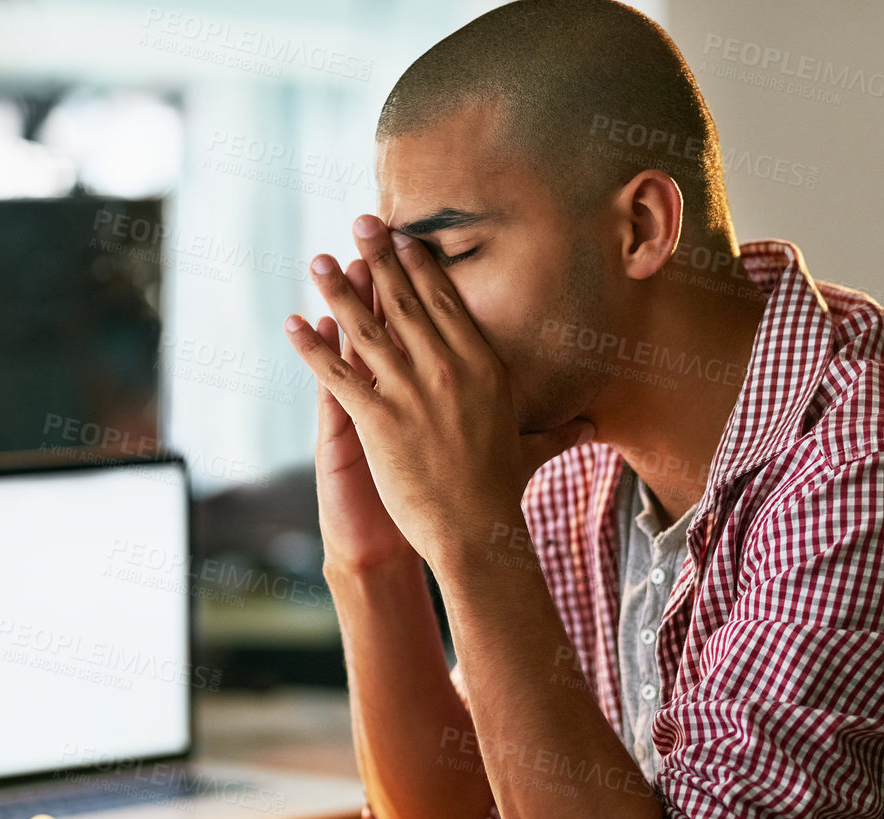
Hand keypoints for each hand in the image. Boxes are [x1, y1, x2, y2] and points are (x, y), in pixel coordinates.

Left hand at [284, 215, 593, 578]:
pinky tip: (292, 323)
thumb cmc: (501, 492)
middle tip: (361, 221)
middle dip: (380, 256)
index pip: (446, 303)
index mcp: (481, 367)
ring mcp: (411, 392)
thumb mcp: (531, 450)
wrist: (476, 531)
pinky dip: (312, 347)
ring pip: (366, 327)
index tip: (404, 238)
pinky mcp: (379, 419)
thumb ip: (558, 432)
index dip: (421, 267)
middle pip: (405, 301)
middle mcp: (446, 369)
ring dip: (339, 289)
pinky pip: (337, 373)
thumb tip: (591, 427)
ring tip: (318, 260)